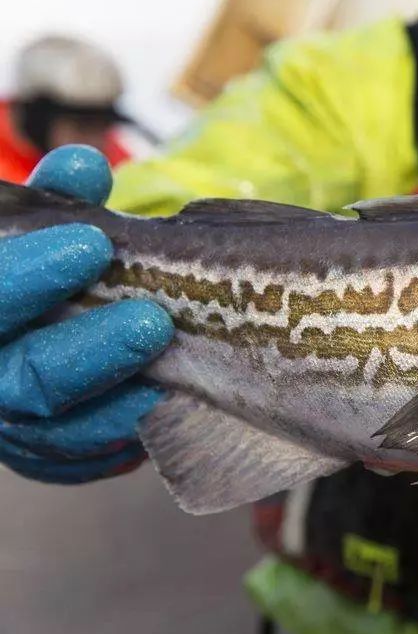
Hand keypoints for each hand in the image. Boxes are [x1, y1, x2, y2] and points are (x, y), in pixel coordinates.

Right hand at [0, 146, 172, 483]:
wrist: (24, 314)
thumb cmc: (30, 265)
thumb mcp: (38, 229)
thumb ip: (59, 202)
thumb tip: (85, 169)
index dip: (29, 276)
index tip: (93, 244)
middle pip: (23, 381)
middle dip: (92, 353)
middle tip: (156, 323)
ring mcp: (4, 420)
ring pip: (53, 435)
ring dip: (119, 408)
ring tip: (182, 382)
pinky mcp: (38, 450)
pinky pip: (73, 464)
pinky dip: (114, 446)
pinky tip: (164, 420)